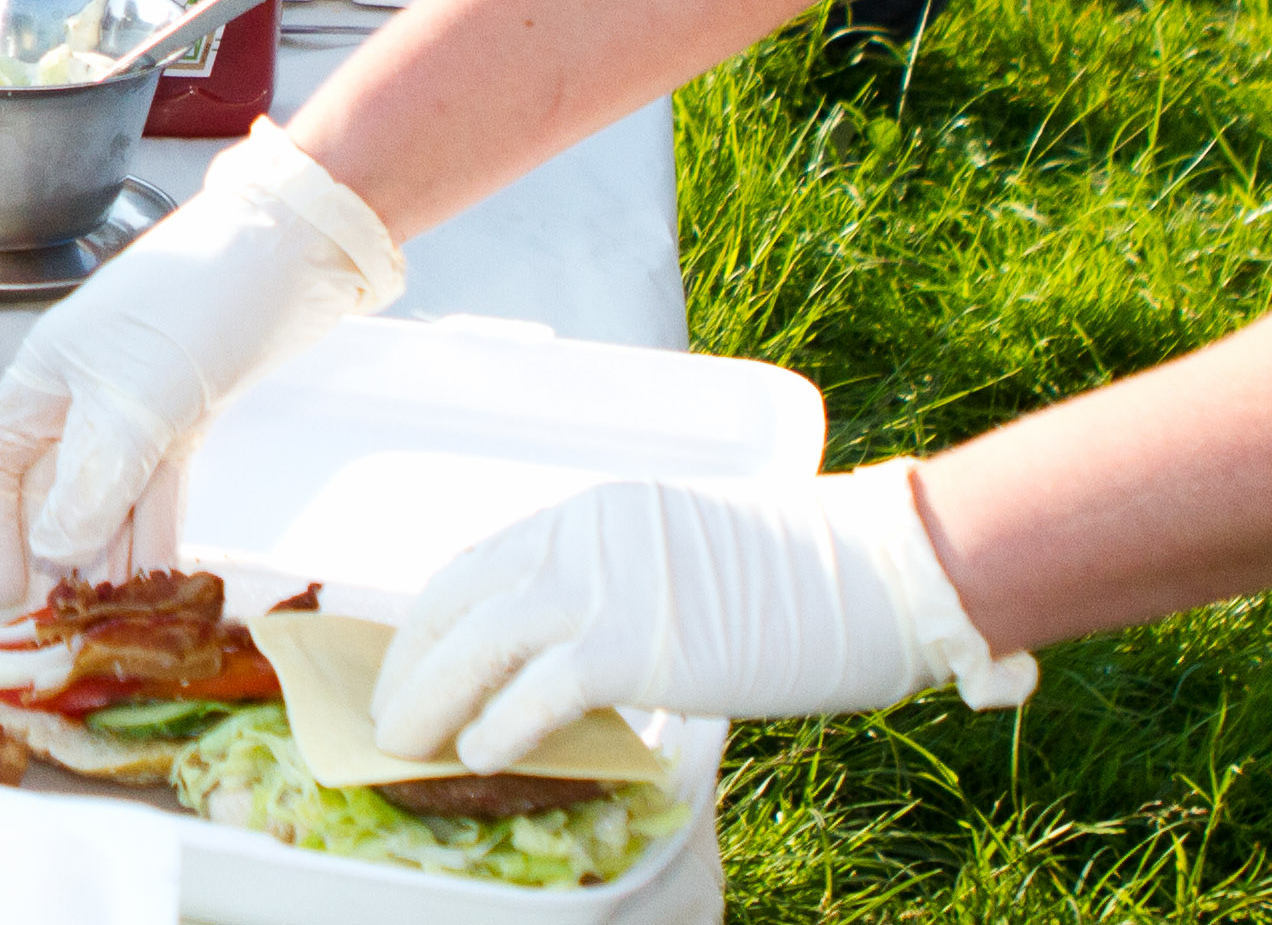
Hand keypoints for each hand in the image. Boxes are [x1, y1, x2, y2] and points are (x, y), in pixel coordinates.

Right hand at [0, 121, 404, 599]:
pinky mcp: (188, 416)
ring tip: (108, 622)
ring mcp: (136, 409)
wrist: (292, 249)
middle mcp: (81, 396)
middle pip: (47, 489)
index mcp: (44, 378)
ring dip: (107, 557)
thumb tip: (53, 553)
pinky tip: (157, 581)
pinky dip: (155, 533)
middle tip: (57, 628)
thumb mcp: (136, 398)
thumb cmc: (197, 299)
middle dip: (49, 557)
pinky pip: (157, 490)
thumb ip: (94, 479)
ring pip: (106, 498)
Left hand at [373, 461, 1039, 772]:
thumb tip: (579, 662)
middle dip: (411, 662)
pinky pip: (540, 689)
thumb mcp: (688, 564)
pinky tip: (480, 755)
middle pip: (461, 600)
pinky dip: (500, 725)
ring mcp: (607, 585)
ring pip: (480, 643)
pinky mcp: (636, 641)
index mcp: (594, 516)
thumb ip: (624, 594)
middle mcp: (584, 538)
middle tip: (387, 715)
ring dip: (432, 699)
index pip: (480, 565)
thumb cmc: (808, 580)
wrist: (884, 572)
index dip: (432, 620)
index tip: (408, 662)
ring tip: (406, 746)